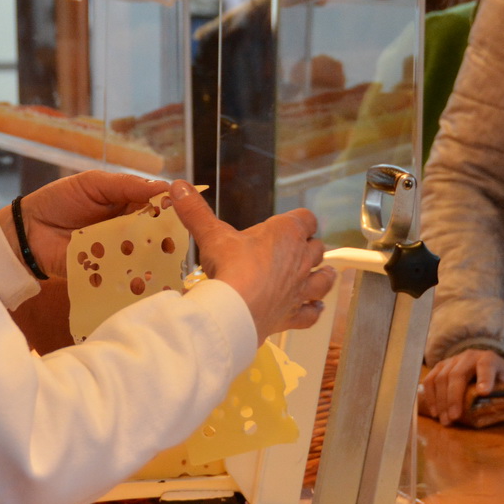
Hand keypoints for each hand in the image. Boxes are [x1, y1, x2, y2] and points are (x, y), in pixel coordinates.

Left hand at [4, 171, 168, 277]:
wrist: (27, 229)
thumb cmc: (59, 200)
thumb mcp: (94, 183)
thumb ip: (127, 184)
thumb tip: (162, 186)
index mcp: (127, 204)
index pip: (156, 205)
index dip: (171, 207)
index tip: (185, 208)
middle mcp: (127, 229)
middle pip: (155, 233)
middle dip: (166, 235)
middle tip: (179, 237)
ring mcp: (118, 252)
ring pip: (144, 255)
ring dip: (154, 257)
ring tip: (167, 259)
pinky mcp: (106, 272)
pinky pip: (125, 274)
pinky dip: (134, 275)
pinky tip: (145, 277)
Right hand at [169, 181, 333, 341]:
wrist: (236, 311)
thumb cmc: (231, 270)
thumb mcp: (211, 234)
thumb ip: (196, 211)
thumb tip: (180, 188)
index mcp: (286, 234)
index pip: (305, 218)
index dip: (300, 219)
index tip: (293, 222)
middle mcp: (300, 260)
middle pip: (317, 248)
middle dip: (310, 247)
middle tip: (299, 248)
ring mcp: (300, 289)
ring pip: (324, 279)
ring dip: (324, 276)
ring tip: (323, 274)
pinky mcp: (294, 315)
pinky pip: (312, 313)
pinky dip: (314, 310)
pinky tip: (315, 308)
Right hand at [417, 349, 503, 424]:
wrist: (484, 362)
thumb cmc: (500, 376)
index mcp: (490, 359)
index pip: (487, 365)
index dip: (485, 377)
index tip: (484, 392)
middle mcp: (469, 356)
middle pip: (457, 374)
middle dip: (454, 397)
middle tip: (455, 417)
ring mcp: (452, 360)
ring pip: (441, 378)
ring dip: (441, 400)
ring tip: (445, 420)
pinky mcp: (440, 367)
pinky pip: (430, 380)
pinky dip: (430, 396)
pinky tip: (435, 412)